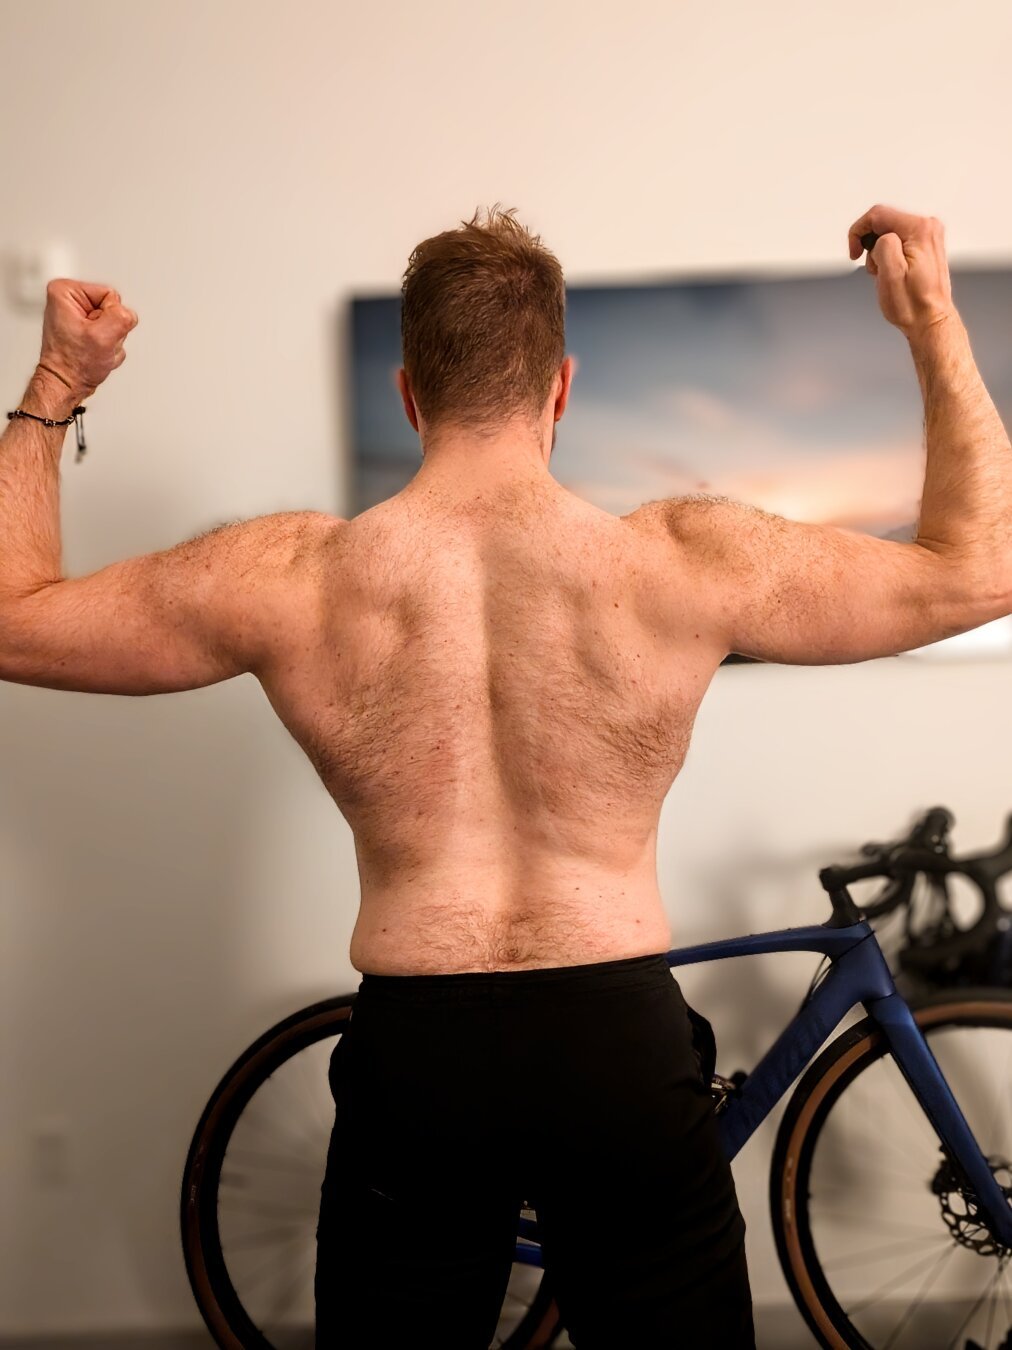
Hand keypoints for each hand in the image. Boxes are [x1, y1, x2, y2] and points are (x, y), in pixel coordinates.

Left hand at [35, 279, 138, 401]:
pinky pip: (111, 332)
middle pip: (113, 308)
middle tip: (96, 342)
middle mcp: (70, 300)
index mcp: (66, 292)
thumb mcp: (103, 337)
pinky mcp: (85, 328)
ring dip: (111, 340)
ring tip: (94, 349)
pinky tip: (94, 351)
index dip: (111, 318)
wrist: (67, 383)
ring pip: (115, 322)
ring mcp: (78, 315)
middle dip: (111, 330)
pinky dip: (108, 346)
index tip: (97, 332)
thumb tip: (128, 314)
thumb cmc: (73, 364)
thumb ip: (122, 317)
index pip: (111, 295)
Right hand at [847, 206, 955, 338]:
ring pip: (889, 232)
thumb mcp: (891, 274)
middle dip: (870, 244)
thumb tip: (880, 237)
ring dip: (879, 252)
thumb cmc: (912, 304)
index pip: (878, 214)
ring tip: (885, 273)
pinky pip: (898, 241)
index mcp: (920, 230)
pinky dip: (888, 254)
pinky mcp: (926, 245)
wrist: (929, 320)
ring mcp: (929, 235)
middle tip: (873, 269)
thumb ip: (883, 245)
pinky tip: (893, 272)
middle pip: (884, 221)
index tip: (854, 253)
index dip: (858, 232)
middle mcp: (928, 227)